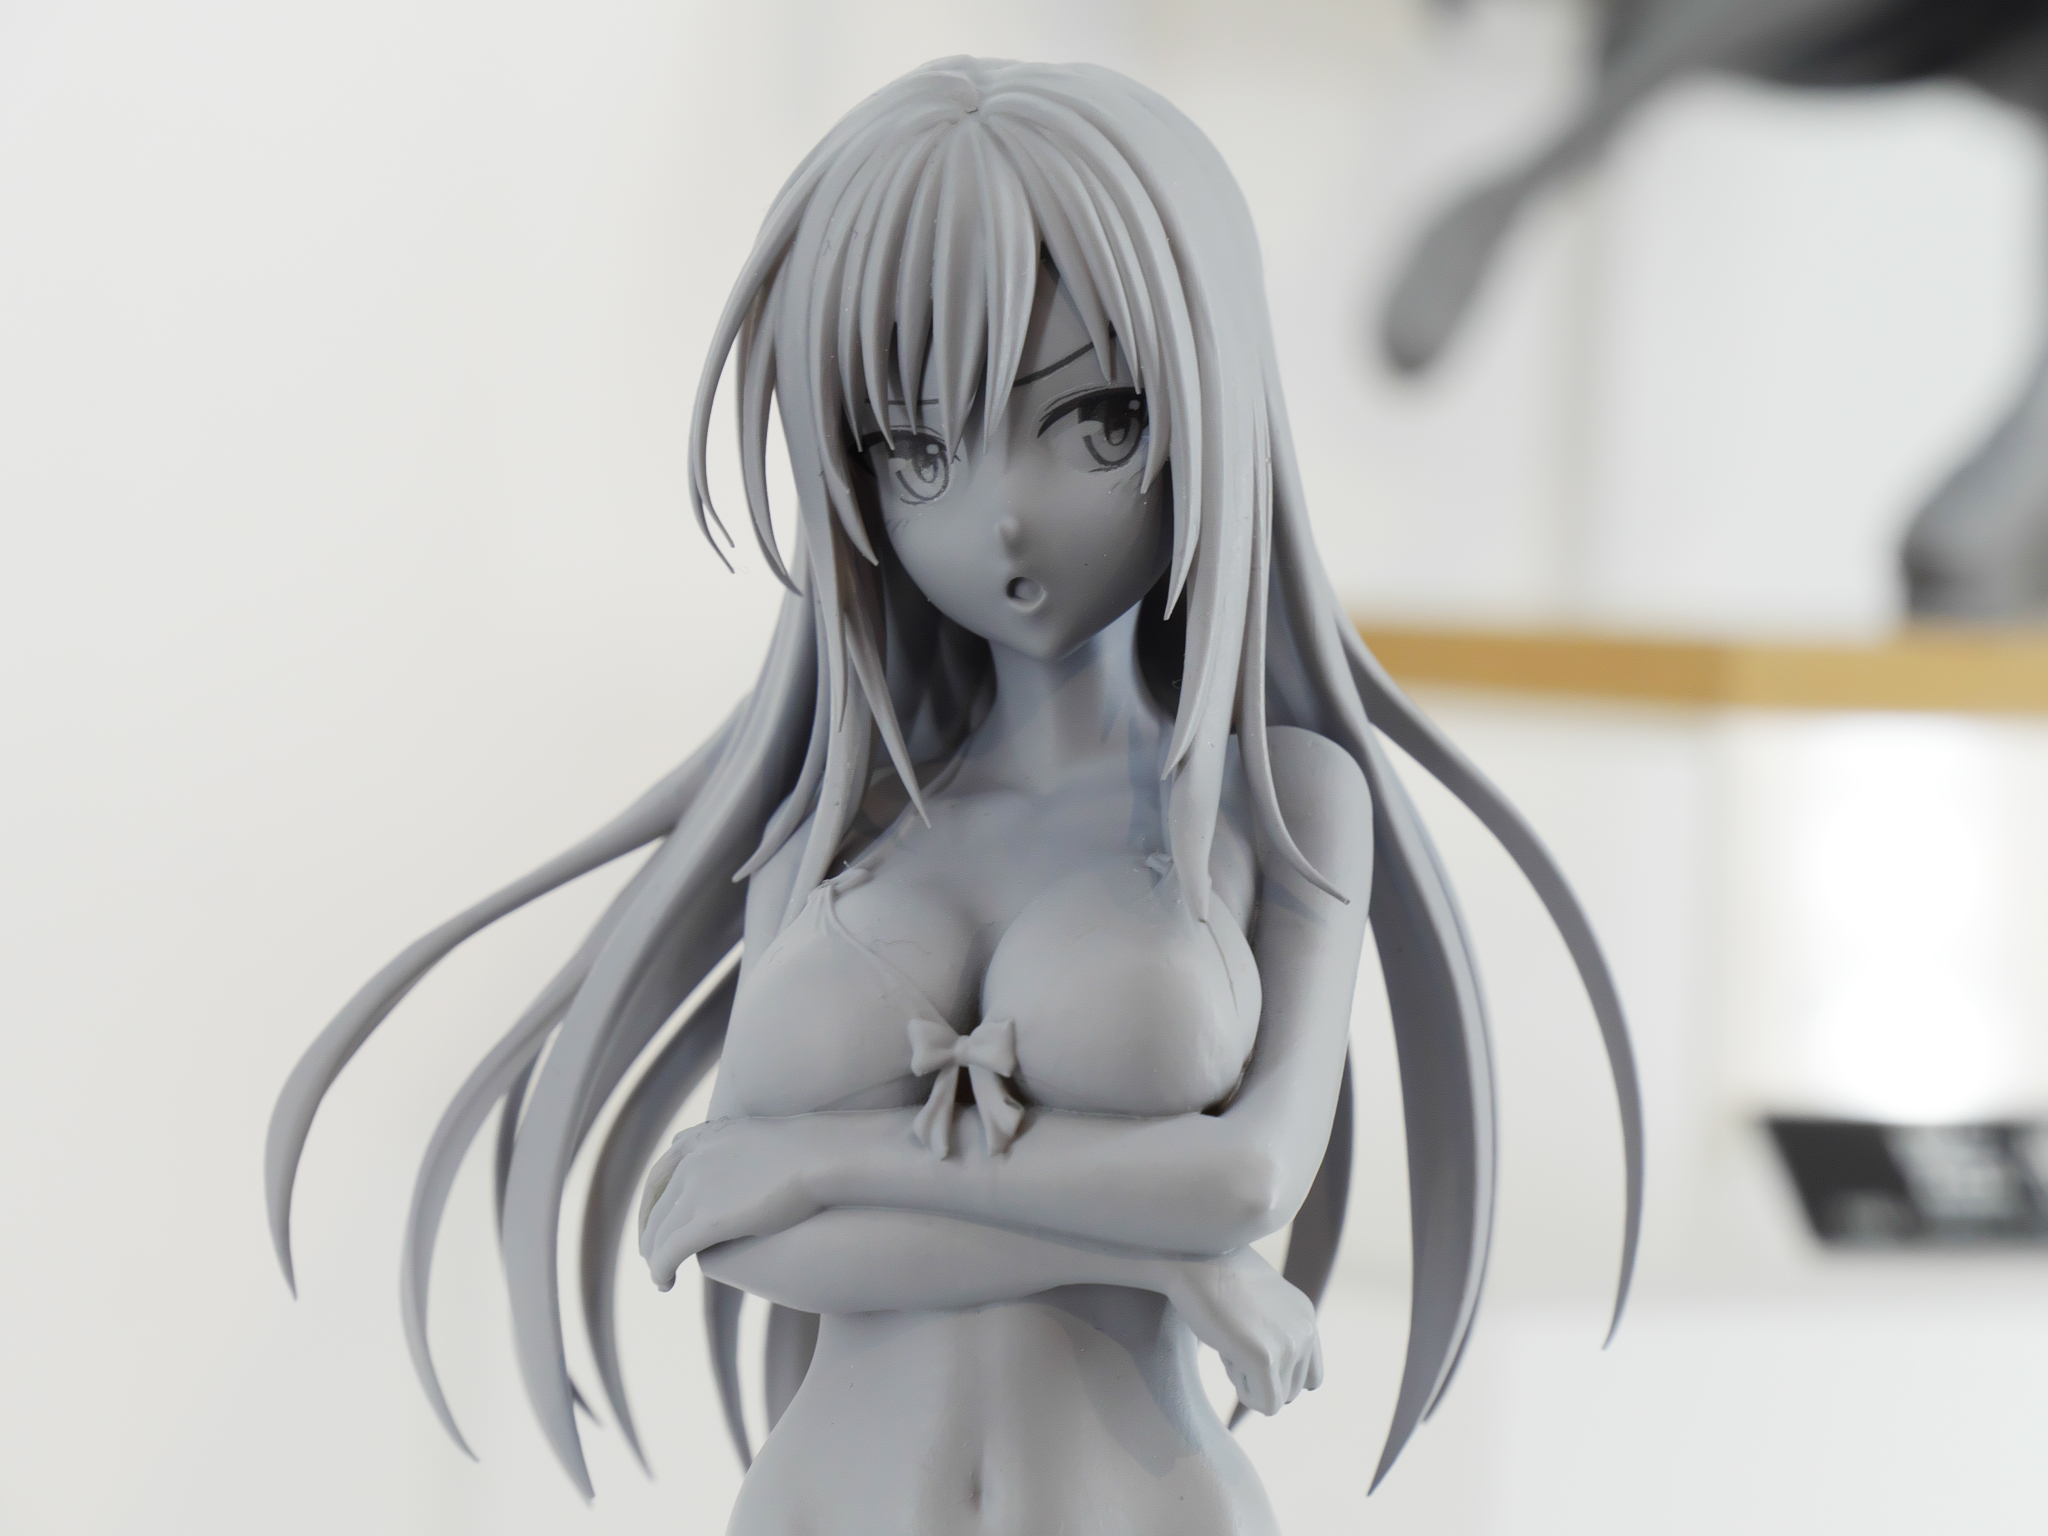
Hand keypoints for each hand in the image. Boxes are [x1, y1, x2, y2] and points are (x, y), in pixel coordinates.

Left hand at [638, 1116, 826, 1290]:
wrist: (819, 1156)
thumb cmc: (807, 1150)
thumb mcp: (762, 1139)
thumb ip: (739, 1151)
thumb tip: (747, 1159)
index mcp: (701, 1139)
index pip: (660, 1174)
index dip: (652, 1202)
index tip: (653, 1220)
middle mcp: (691, 1162)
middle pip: (656, 1205)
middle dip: (649, 1232)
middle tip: (650, 1254)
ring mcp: (696, 1191)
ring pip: (659, 1232)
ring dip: (655, 1257)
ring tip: (659, 1274)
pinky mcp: (706, 1220)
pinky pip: (670, 1250)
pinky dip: (660, 1268)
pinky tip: (663, 1282)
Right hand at [1163, 1248, 1322, 1415]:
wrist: (1192, 1256)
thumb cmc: (1212, 1279)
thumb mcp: (1256, 1303)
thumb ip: (1272, 1330)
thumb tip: (1266, 1365)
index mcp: (1305, 1317)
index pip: (1310, 1378)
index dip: (1278, 1376)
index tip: (1248, 1351)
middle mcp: (1305, 1331)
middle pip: (1291, 1392)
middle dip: (1259, 1379)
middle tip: (1233, 1341)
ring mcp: (1289, 1344)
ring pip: (1277, 1399)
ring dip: (1248, 1381)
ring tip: (1230, 1341)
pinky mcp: (1266, 1357)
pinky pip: (1265, 1404)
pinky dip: (1244, 1392)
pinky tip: (1227, 1355)